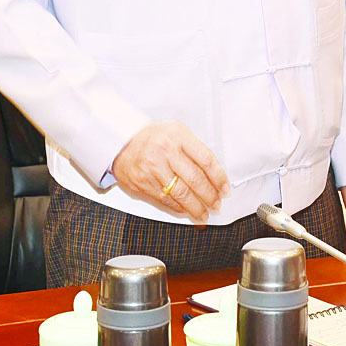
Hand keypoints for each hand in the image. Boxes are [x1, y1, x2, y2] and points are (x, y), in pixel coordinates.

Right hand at [111, 120, 229, 223]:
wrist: (122, 141)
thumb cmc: (153, 137)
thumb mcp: (176, 132)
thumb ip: (194, 150)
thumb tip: (213, 176)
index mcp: (178, 135)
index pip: (206, 160)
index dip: (219, 178)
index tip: (224, 188)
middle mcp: (165, 152)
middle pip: (195, 179)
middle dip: (210, 196)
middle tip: (216, 204)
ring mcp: (153, 169)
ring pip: (181, 194)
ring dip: (196, 208)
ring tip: (204, 214)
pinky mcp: (143, 184)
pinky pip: (166, 200)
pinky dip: (179, 209)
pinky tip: (186, 211)